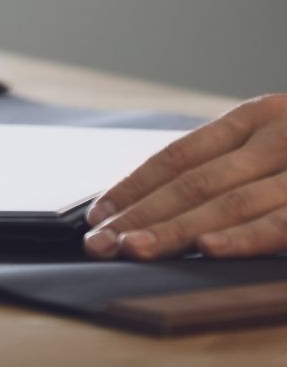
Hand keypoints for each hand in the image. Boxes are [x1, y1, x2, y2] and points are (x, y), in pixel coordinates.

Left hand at [84, 94, 286, 259]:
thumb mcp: (279, 141)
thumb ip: (234, 162)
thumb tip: (161, 200)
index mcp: (254, 117)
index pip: (179, 155)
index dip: (134, 185)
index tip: (97, 213)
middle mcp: (273, 138)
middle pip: (193, 181)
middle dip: (140, 214)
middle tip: (99, 242)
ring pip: (228, 203)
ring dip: (175, 229)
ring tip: (132, 249)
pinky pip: (281, 225)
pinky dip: (242, 238)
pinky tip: (206, 249)